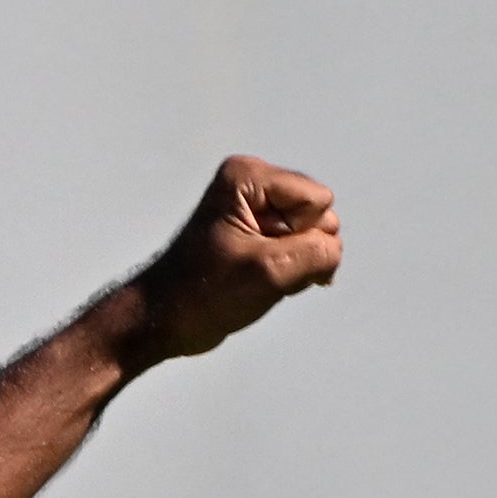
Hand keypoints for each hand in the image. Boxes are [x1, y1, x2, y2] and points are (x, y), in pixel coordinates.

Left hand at [124, 154, 343, 362]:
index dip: (300, 236)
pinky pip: (299, 248)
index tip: (260, 256)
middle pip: (319, 214)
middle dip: (301, 250)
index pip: (318, 201)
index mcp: (248, 177)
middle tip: (259, 273)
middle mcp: (253, 184)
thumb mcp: (269, 273)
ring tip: (257, 280)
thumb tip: (334, 251)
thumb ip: (318, 254)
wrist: (162, 321)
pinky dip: (290, 271)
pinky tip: (264, 284)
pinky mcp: (258, 233)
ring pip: (313, 234)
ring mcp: (256, 209)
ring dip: (296, 265)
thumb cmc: (203, 294)